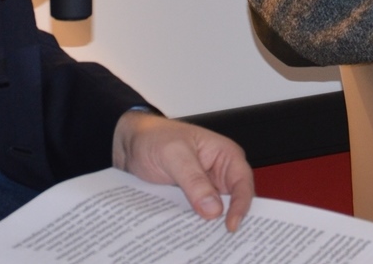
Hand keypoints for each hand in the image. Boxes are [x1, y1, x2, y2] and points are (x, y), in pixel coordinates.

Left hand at [112, 111, 253, 231]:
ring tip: (202, 236)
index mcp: (225, 154)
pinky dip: (196, 222)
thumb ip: (194, 179)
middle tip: (217, 236)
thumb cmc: (154, 137)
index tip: (230, 224)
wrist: (129, 143)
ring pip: (216, 210)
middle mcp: (220, 172)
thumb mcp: (173, 154)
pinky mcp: (193, 198)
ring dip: (210, 223)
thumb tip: (213, 208)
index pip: (242, 183)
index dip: (240, 205)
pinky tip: (188, 231)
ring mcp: (206, 186)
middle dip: (227, 218)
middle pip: (234, 200)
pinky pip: (199, 214)